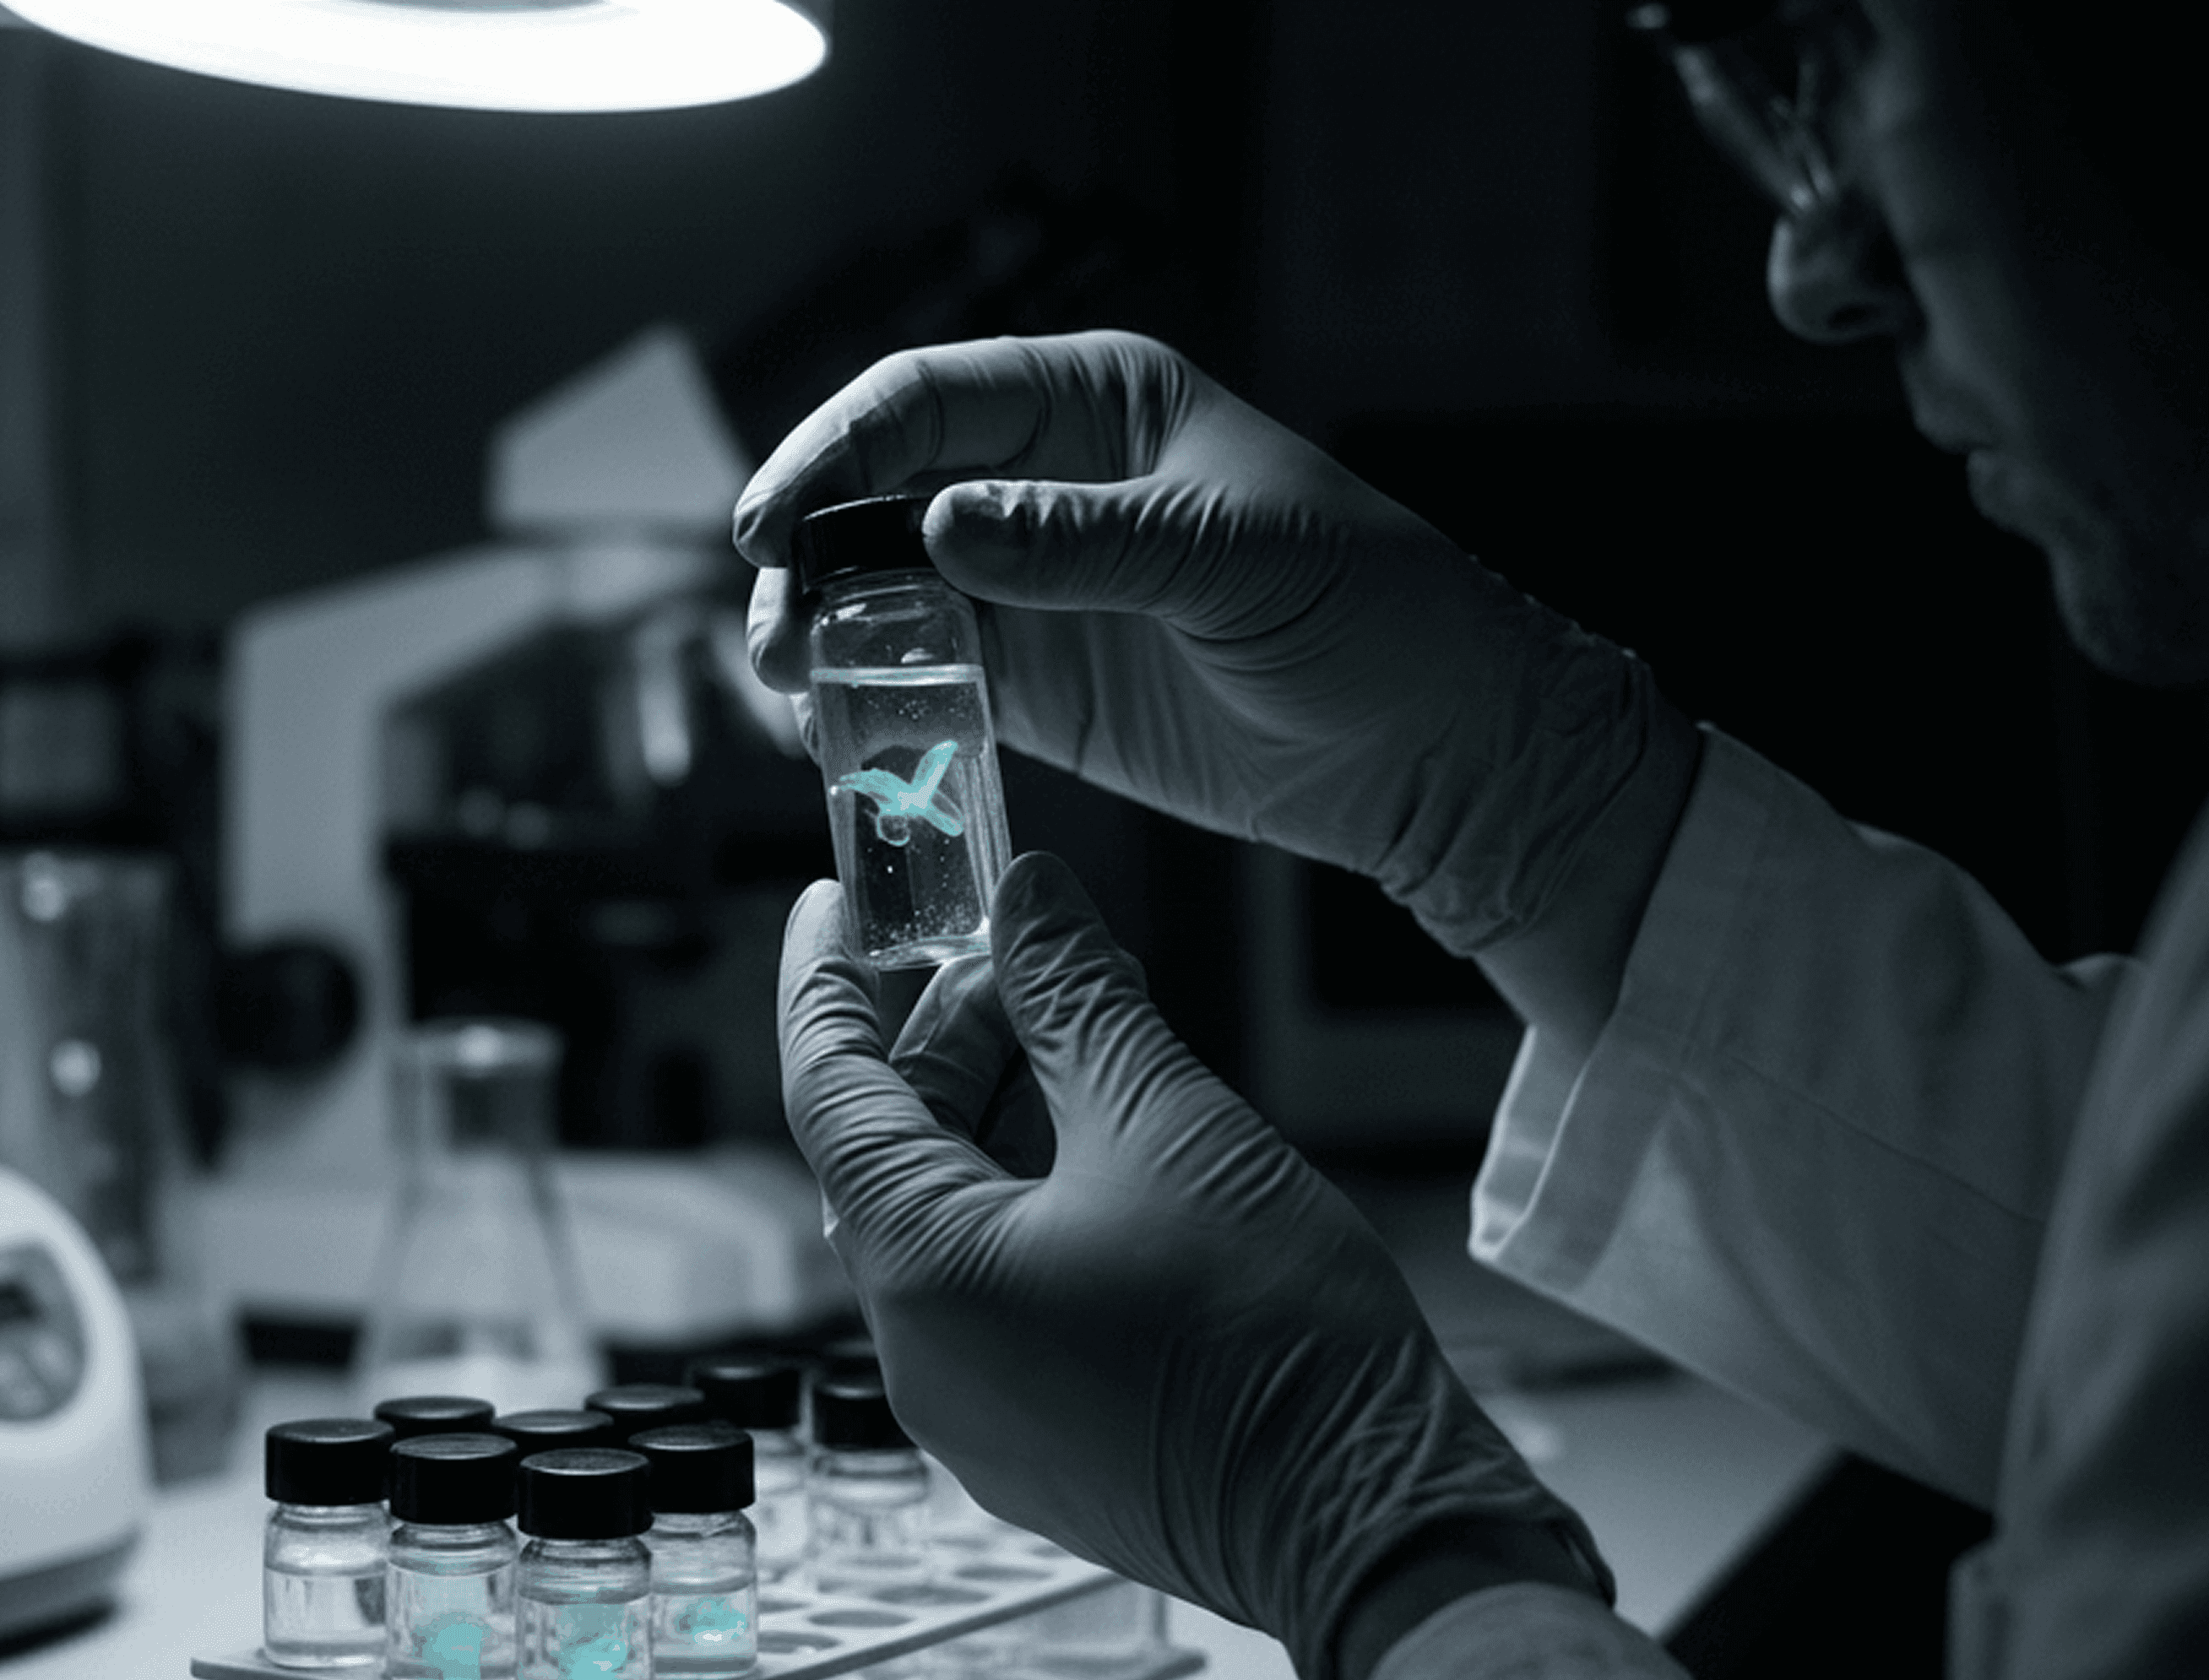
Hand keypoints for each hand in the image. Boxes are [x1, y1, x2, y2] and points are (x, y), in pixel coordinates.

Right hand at [738, 331, 1692, 953]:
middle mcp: (1044, 485)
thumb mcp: (1234, 557)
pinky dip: (865, 700)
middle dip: (807, 548)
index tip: (775, 521)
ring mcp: (1032, 587)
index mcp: (1098, 404)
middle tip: (769, 623)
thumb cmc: (1373, 614)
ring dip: (822, 630)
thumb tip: (941, 527)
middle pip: (880, 493)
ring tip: (785, 682)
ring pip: (882, 590)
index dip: (836, 451)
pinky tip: (830, 729)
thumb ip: (1086, 543)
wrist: (1439, 750)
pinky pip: (922, 680)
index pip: (930, 400)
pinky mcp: (1037, 687)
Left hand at [779, 851, 1608, 1679]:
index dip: (829, 981)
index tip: (835, 905)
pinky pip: (999, 1289)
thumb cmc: (1274, 1343)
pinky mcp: (1038, 1440)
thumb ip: (1078, 997)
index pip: (829, 1090)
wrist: (1371, 1525)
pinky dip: (1034, 1200)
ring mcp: (977, 1409)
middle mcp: (921, 1352)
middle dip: (956, 1041)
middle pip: (894, 1153)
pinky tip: (1119, 1146)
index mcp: (920, 1271)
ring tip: (1099, 1036)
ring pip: (953, 1220)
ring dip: (1007, 1117)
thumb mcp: (1170, 1121)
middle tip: (1034, 957)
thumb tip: (1030, 901)